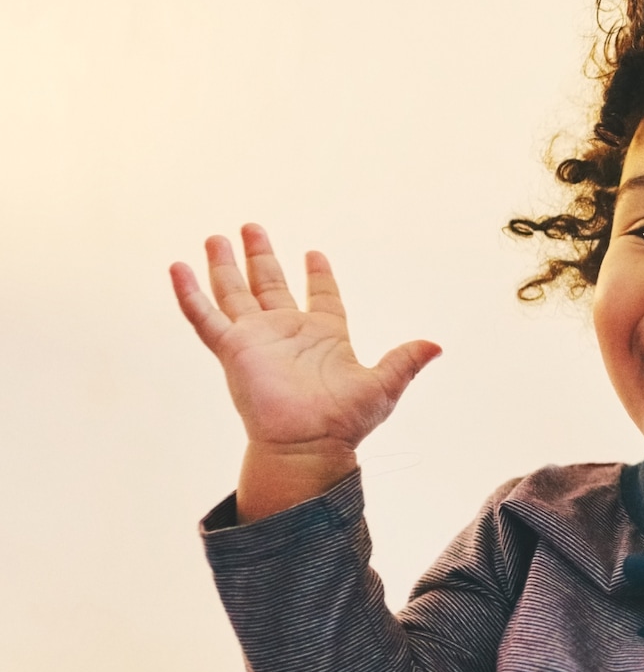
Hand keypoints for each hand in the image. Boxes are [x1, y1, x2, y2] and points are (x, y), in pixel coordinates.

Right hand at [170, 223, 439, 521]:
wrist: (309, 445)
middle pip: (269, 285)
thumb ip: (405, 360)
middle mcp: (287, 333)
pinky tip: (178, 268)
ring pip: (235, 293)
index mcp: (325, 336)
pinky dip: (190, 294)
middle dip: (261, 256)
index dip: (319, 275)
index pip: (322, 296)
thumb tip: (437, 346)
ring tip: (216, 237)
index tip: (315, 254)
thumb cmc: (345, 422)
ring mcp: (257, 340)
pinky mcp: (234, 350)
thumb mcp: (384, 385)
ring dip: (224, 266)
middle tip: (251, 226)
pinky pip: (205, 317)